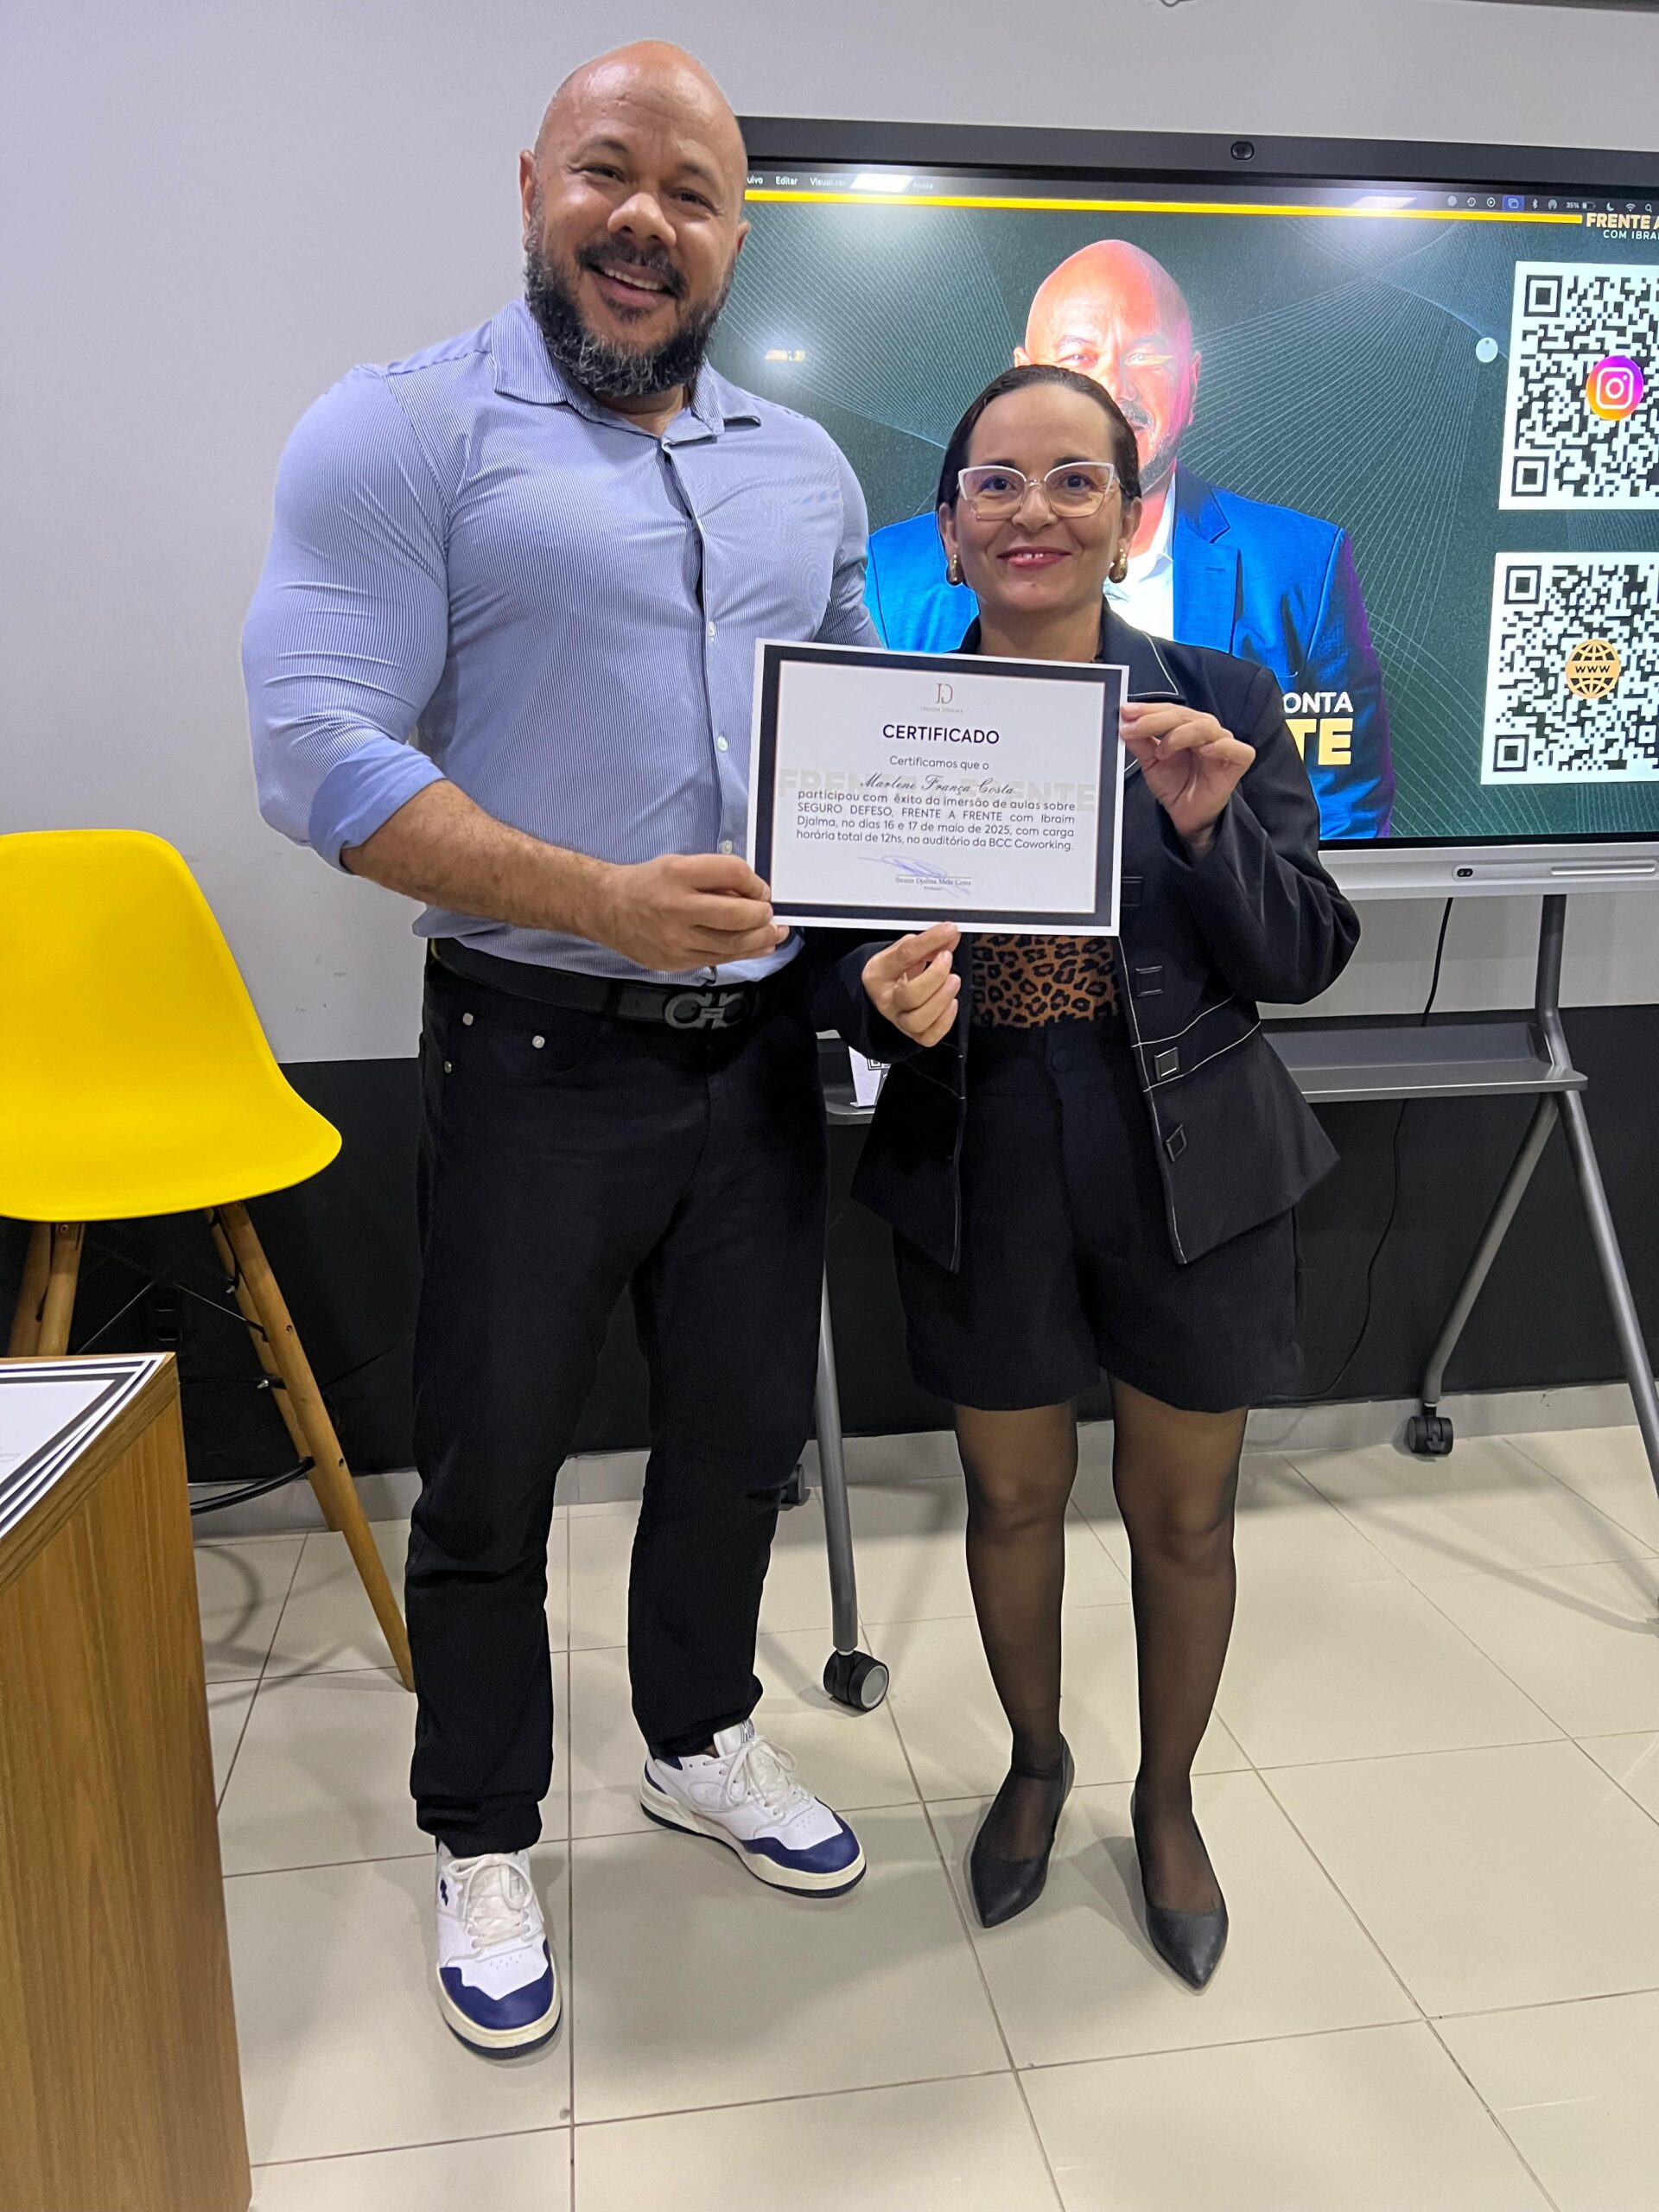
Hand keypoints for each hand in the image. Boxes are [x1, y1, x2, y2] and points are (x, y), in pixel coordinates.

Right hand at [585, 852, 786, 970]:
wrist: (607, 909)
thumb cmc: (646, 884)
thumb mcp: (678, 865)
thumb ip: (714, 878)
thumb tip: (752, 895)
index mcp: (678, 874)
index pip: (732, 873)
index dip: (755, 883)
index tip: (761, 890)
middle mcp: (676, 907)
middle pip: (735, 915)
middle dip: (762, 916)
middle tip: (770, 914)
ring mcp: (675, 939)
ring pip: (731, 944)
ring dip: (760, 939)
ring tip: (774, 933)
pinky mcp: (675, 961)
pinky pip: (718, 959)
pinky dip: (743, 953)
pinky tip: (757, 947)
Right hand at [861, 923, 960, 1047]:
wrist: (882, 993)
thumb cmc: (893, 972)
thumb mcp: (904, 950)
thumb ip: (928, 943)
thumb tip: (950, 934)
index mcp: (879, 973)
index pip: (904, 955)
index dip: (929, 941)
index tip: (948, 930)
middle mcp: (886, 1000)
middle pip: (910, 995)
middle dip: (936, 976)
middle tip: (947, 959)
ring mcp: (899, 1020)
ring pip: (919, 1020)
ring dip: (942, 999)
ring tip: (953, 981)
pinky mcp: (913, 1034)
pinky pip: (929, 1037)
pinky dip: (945, 1021)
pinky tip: (951, 1003)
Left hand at [1122, 702, 1254, 853]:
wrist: (1187, 815)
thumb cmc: (1175, 786)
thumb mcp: (1151, 763)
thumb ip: (1140, 743)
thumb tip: (1125, 723)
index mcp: (1186, 726)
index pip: (1169, 710)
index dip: (1148, 710)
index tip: (1126, 712)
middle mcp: (1205, 730)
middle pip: (1183, 716)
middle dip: (1155, 720)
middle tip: (1135, 728)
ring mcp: (1223, 743)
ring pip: (1204, 727)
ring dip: (1179, 735)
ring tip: (1162, 752)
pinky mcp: (1238, 760)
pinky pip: (1233, 748)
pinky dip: (1218, 747)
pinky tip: (1204, 751)